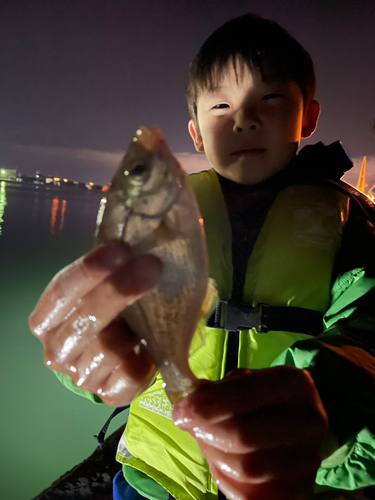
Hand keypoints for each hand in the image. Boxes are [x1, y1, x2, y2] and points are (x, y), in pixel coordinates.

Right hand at [29, 241, 161, 406]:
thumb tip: (133, 241)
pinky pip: (129, 376)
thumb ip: (107, 268)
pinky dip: (145, 357)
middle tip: (150, 266)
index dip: (90, 270)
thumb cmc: (106, 308)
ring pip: (107, 349)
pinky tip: (150, 342)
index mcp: (46, 321)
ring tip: (151, 308)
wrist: (117, 348)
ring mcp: (81, 376)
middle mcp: (57, 350)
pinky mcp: (108, 394)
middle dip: (119, 291)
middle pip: (85, 320)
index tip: (121, 249)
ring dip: (135, 325)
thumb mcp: (100, 285)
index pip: (61, 292)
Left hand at [173, 367, 327, 499]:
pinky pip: (251, 494)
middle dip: (206, 432)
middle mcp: (310, 420)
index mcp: (294, 384)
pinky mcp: (301, 489)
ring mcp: (310, 459)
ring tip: (207, 443)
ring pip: (247, 468)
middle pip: (244, 435)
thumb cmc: (263, 400)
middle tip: (190, 427)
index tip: (181, 412)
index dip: (205, 405)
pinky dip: (226, 481)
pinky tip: (221, 464)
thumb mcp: (243, 383)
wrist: (299, 425)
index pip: (243, 394)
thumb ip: (216, 390)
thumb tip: (186, 401)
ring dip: (214, 456)